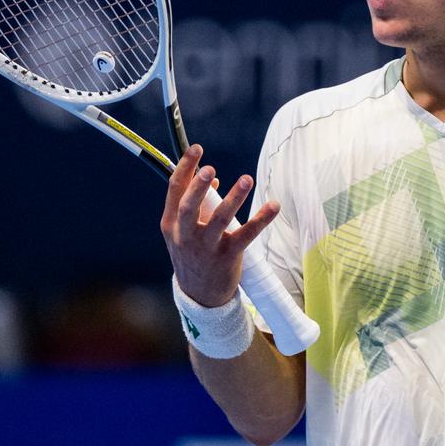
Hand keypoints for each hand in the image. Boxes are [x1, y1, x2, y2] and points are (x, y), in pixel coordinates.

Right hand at [160, 144, 278, 307]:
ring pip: (220, 220)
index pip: (175, 190)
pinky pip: (246, 236)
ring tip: (246, 180)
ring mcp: (206, 248)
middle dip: (198, 187)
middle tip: (210, 169)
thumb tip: (214, 181)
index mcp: (171, 224)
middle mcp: (185, 235)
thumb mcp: (184, 232)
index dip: (185, 167)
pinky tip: (273, 206)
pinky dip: (261, 220)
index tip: (196, 149)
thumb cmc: (192, 256)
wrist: (199, 296)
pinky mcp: (227, 257)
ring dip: (234, 199)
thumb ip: (196, 205)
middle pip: (189, 207)